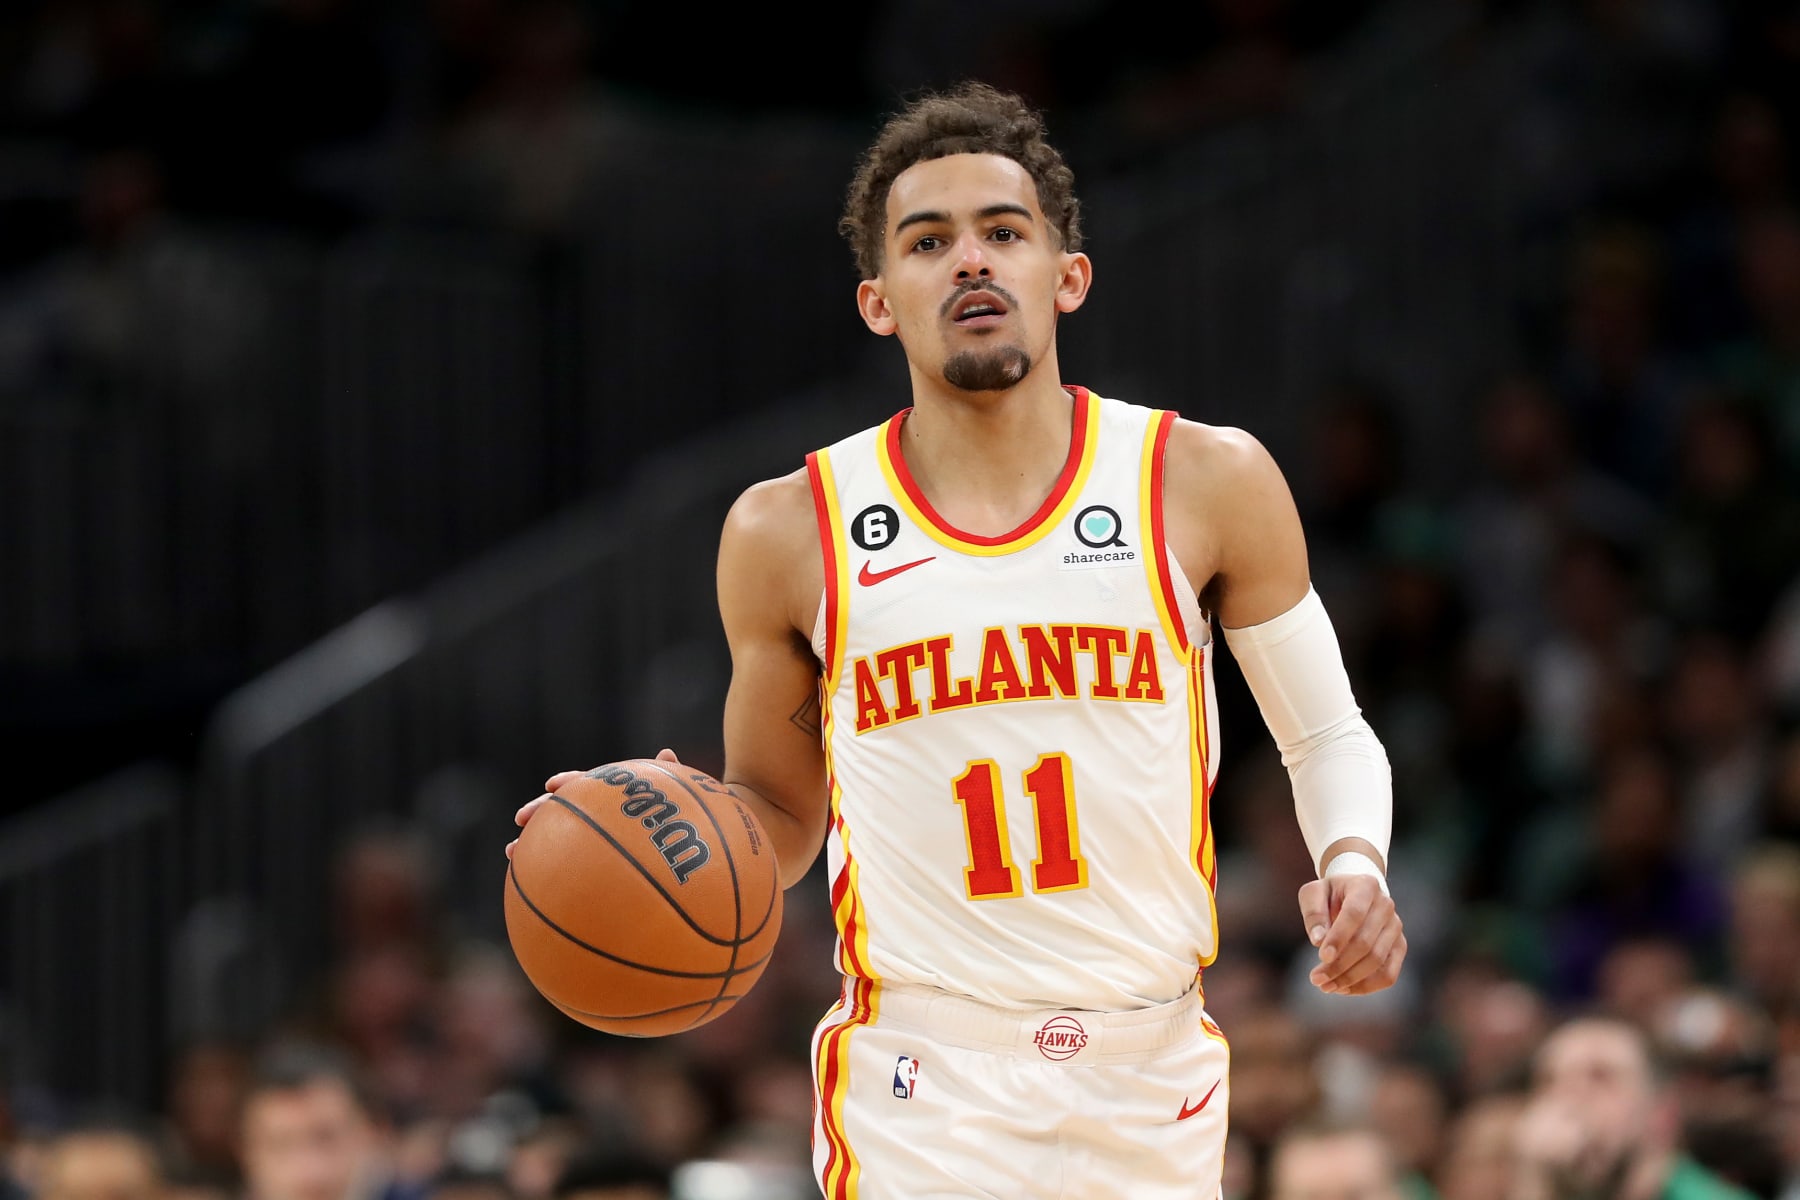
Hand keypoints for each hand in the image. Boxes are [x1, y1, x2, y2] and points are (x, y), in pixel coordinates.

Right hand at [504, 748, 680, 859]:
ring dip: (530, 843)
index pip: (585, 783)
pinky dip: (543, 874)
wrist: (683, 858)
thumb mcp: (682, 802)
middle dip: (538, 811)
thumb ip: (671, 780)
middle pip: (560, 809)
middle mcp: (597, 816)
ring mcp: (589, 842)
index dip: (568, 782)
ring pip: (554, 840)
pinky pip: (563, 868)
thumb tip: (666, 753)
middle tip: (520, 820)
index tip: (553, 786)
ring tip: (511, 854)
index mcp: (613, 796)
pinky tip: (527, 886)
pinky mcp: (589, 866)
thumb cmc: (686, 826)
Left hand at [1298, 873, 1405, 993]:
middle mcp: (1386, 905)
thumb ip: (1313, 913)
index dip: (1339, 937)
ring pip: (1377, 961)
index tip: (1321, 956)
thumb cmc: (1329, 895)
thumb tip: (1318, 940)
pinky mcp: (1399, 947)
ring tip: (1326, 986)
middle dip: (1339, 965)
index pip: (1355, 914)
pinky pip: (1388, 974)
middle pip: (1366, 942)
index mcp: (1366, 886)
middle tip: (1316, 978)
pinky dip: (1366, 986)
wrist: (1353, 895)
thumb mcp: (1313, 893)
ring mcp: (1396, 927)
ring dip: (1350, 979)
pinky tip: (1344, 989)